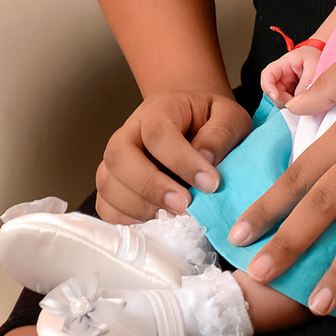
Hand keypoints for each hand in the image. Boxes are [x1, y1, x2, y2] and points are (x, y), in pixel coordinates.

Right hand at [96, 88, 251, 222]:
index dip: (181, 161)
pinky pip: (106, 207)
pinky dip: (126, 221)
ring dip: (138, 207)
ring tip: (173, 218)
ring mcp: (116, 161)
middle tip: (184, 205)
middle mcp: (129, 132)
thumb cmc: (210, 120)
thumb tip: (205, 160)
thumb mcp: (229, 116)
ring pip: (108, 184)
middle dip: (150, 186)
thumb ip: (221, 134)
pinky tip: (155, 226)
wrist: (192, 121)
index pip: (158, 133)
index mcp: (158, 109)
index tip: (210, 183)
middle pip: (119, 156)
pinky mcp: (113, 186)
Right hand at [261, 45, 321, 106]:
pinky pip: (289, 102)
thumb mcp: (314, 65)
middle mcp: (283, 75)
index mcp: (285, 63)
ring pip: (280, 99)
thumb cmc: (317, 56)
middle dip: (282, 99)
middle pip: (273, 91)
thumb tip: (297, 100)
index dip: (268, 87)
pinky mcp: (293, 92)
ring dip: (289, 103)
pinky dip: (295, 105)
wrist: (325, 58)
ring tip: (304, 99)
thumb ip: (306, 82)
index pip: (268, 74)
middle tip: (297, 101)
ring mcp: (287, 84)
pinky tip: (305, 101)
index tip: (275, 96)